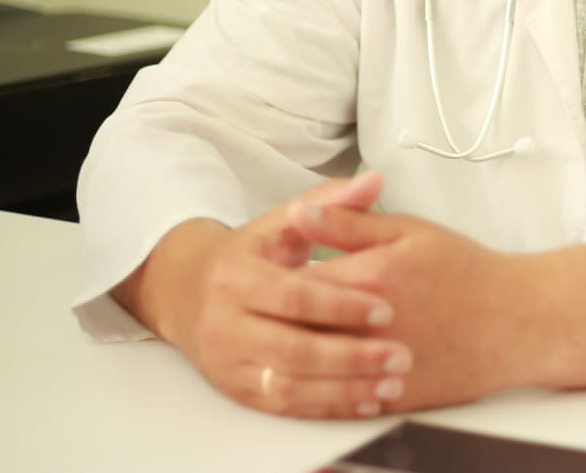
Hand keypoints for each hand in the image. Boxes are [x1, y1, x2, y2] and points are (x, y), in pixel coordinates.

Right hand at [113, 172, 414, 418]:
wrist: (185, 292)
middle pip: (293, 348)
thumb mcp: (281, 222)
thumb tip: (373, 179)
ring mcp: (227, 362)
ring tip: (391, 383)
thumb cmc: (248, 254)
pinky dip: (327, 406)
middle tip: (401, 355)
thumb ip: (330, 203)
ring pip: (288, 386)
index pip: (293, 295)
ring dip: (344, 389)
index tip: (386, 309)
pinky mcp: (236, 389)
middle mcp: (224, 323)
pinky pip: (285, 406)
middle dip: (352, 355)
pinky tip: (365, 400)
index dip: (341, 304)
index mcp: (235, 276)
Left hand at [289, 206, 537, 410]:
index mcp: (369, 277)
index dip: (280, 280)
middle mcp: (370, 326)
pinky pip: (342, 398)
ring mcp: (381, 366)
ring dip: (298, 359)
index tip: (277, 276)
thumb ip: (349, 222)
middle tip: (280, 311)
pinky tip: (327, 373)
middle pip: (298, 329)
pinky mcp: (393, 395)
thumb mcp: (409, 230)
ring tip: (296, 344)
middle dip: (282, 320)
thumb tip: (299, 214)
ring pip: (315, 370)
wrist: (516, 320)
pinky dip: (327, 388)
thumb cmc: (467, 272)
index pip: (295, 282)